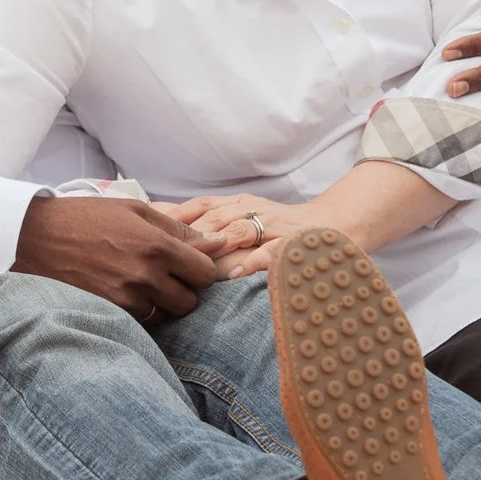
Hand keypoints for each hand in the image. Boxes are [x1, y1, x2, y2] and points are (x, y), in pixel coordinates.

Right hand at [13, 195, 248, 322]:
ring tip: (141, 284)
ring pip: (166, 316)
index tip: (189, 264)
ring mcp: (127, 300)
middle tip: (164, 275)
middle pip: (190, 301)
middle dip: (183, 290)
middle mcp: (146, 276)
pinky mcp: (109, 314)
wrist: (34, 238)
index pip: (205, 273)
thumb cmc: (86, 218)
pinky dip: (141, 313)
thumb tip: (216, 242)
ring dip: (162, 304)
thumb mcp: (134, 211)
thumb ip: (177, 228)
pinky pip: (142, 323)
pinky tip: (125, 293)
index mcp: (157, 246)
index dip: (201, 269)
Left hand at [171, 193, 330, 279]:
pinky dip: (251, 262)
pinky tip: (234, 275)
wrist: (334, 224)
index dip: (173, 216)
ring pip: (238, 230)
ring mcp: (274, 225)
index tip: (146, 228)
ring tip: (190, 261)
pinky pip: (271, 252)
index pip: (201, 205)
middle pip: (214, 217)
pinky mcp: (293, 243)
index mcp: (239, 204)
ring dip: (213, 244)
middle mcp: (254, 210)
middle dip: (186, 233)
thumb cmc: (281, 227)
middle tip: (159, 250)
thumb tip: (167, 227)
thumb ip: (213, 224)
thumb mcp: (245, 218)